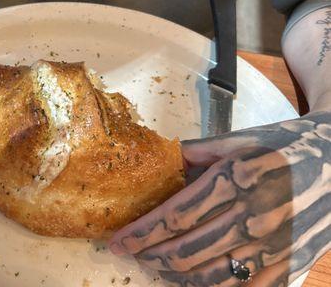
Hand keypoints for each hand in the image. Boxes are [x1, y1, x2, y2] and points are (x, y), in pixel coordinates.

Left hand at [109, 112, 330, 285]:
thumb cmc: (285, 145)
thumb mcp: (240, 139)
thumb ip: (195, 152)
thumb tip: (157, 160)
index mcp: (237, 178)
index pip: (176, 215)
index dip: (142, 232)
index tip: (118, 241)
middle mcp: (255, 215)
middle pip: (188, 250)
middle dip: (151, 255)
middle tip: (132, 253)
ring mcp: (276, 244)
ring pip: (212, 276)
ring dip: (175, 276)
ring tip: (156, 266)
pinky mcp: (292, 263)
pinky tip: (192, 282)